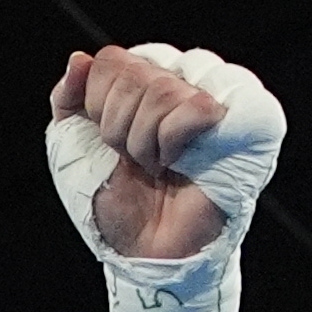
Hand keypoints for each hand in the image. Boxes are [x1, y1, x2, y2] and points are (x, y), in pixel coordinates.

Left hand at [52, 47, 251, 261]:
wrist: (144, 251)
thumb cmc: (116, 202)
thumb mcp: (72, 149)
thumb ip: (68, 99)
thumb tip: (80, 60)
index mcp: (146, 80)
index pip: (112, 61)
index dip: (98, 107)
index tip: (108, 145)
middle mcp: (183, 81)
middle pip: (136, 73)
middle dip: (119, 129)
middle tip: (135, 162)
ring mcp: (215, 98)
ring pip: (164, 88)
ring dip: (146, 142)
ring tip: (158, 167)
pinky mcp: (244, 122)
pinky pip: (199, 105)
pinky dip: (175, 139)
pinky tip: (181, 162)